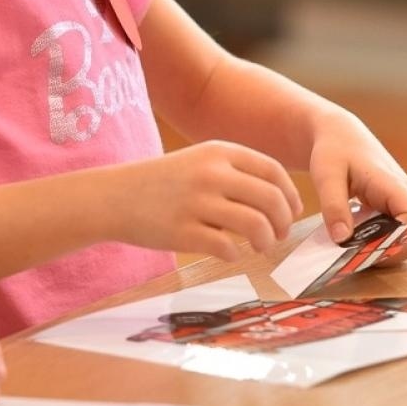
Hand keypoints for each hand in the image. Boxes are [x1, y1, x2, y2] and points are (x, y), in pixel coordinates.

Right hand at [116, 141, 302, 261]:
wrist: (114, 196)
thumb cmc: (164, 182)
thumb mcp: (200, 161)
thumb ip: (237, 173)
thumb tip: (282, 200)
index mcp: (218, 152)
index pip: (273, 171)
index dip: (290, 195)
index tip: (292, 212)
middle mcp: (210, 174)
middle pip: (271, 199)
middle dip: (283, 221)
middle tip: (278, 234)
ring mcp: (196, 203)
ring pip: (255, 225)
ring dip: (265, 240)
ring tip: (259, 246)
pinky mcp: (183, 232)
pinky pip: (227, 247)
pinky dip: (235, 253)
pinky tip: (229, 252)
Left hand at [308, 111, 406, 252]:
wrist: (340, 135)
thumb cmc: (334, 150)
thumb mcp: (326, 175)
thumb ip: (333, 206)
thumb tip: (342, 238)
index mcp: (393, 184)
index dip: (399, 237)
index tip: (370, 245)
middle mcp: (406, 195)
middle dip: (387, 251)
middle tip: (354, 253)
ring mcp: (403, 203)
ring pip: (406, 239)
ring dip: (382, 249)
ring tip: (352, 247)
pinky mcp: (396, 209)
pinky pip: (396, 235)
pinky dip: (378, 243)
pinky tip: (356, 240)